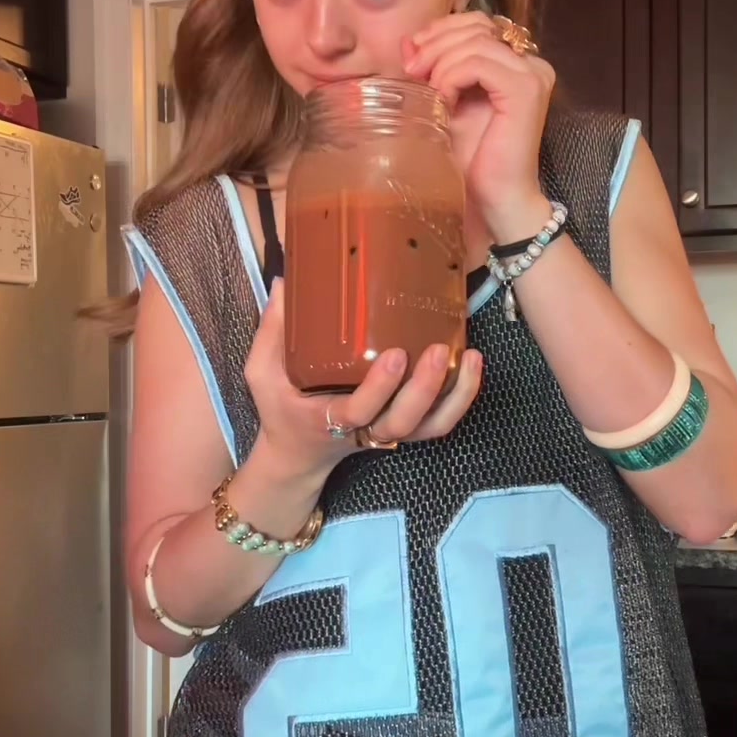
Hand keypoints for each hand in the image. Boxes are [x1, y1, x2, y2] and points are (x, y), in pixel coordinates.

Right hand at [244, 280, 482, 483]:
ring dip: (456, 396)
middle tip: (441, 349)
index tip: (396, 354)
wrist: (299, 454)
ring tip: (472, 356)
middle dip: (426, 389)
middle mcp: (365, 431)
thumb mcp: (262, 374)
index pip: (359, 412)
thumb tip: (287, 282)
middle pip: (404, 423)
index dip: (381, 388)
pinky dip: (462, 398)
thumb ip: (271, 331)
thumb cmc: (282, 409)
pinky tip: (474, 364)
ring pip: (431, 427)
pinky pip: (440, 422)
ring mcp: (390, 433)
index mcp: (328, 420)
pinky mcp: (406, 429)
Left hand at [403, 12, 555, 243]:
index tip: (412, 56)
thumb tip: (407, 41)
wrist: (495, 198)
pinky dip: (452, 77)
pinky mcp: (526, 89)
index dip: (441, 30)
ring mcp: (533, 74)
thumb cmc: (473, 158)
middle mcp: (531, 63)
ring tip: (429, 92)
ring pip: (475, 42)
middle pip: (476, 26)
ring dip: (440, 63)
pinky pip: (478, 64)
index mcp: (517, 62)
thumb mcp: (446, 101)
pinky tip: (444, 100)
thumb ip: (434, 68)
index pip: (478, 23)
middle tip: (411, 71)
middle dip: (435, 43)